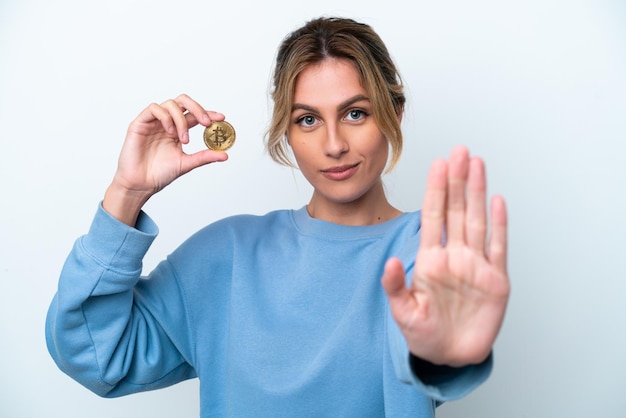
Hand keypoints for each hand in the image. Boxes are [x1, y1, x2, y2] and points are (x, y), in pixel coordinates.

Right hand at [103, 94, 228, 224]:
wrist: (140, 184)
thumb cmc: (160, 174)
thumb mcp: (186, 163)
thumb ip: (204, 157)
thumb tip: (225, 154)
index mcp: (178, 130)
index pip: (194, 115)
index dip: (208, 113)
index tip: (222, 118)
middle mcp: (167, 123)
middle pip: (183, 102)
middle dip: (198, 108)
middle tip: (207, 122)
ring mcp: (153, 122)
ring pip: (171, 104)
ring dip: (182, 119)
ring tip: (184, 139)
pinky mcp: (140, 123)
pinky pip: (154, 109)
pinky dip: (166, 117)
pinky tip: (170, 132)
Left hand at [382, 145, 509, 366]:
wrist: (450, 356)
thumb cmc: (424, 334)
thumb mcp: (403, 312)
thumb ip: (396, 286)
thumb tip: (391, 262)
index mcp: (431, 260)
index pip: (434, 216)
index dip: (436, 189)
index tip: (438, 164)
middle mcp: (454, 256)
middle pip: (456, 210)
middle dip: (458, 180)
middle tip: (460, 151)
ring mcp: (476, 265)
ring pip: (477, 220)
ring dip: (477, 192)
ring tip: (477, 164)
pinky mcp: (496, 280)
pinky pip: (498, 247)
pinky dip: (499, 224)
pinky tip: (497, 201)